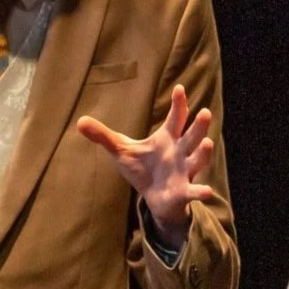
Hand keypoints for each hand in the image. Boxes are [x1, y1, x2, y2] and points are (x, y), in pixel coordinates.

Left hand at [76, 85, 215, 242]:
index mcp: (167, 138)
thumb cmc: (142, 169)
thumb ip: (103, 136)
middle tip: (205, 112)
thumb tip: (79, 121)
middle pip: (191, 136)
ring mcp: (184, 171)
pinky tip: (207, 193)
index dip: (179, 104)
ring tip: (208, 143)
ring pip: (197, 159)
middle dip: (198, 125)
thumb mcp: (121, 150)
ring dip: (204, 152)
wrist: (154, 198)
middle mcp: (180, 152)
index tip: (179, 89)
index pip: (176, 118)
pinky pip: (194, 191)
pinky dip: (201, 192)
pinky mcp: (184, 190)